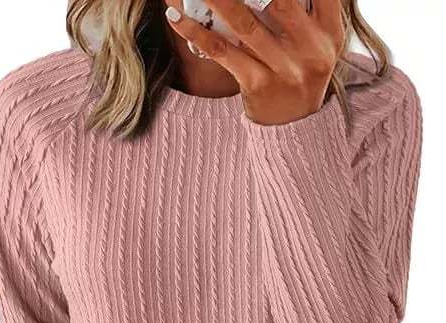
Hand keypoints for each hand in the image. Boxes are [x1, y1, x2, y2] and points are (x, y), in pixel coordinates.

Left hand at [164, 0, 344, 124]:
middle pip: (279, 0)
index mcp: (330, 30)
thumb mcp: (319, 40)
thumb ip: (308, 8)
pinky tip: (176, 17)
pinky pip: (223, 52)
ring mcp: (283, 69)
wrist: (295, 127)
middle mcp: (311, 49)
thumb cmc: (301, 70)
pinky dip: (196, 32)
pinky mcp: (257, 84)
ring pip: (244, 23)